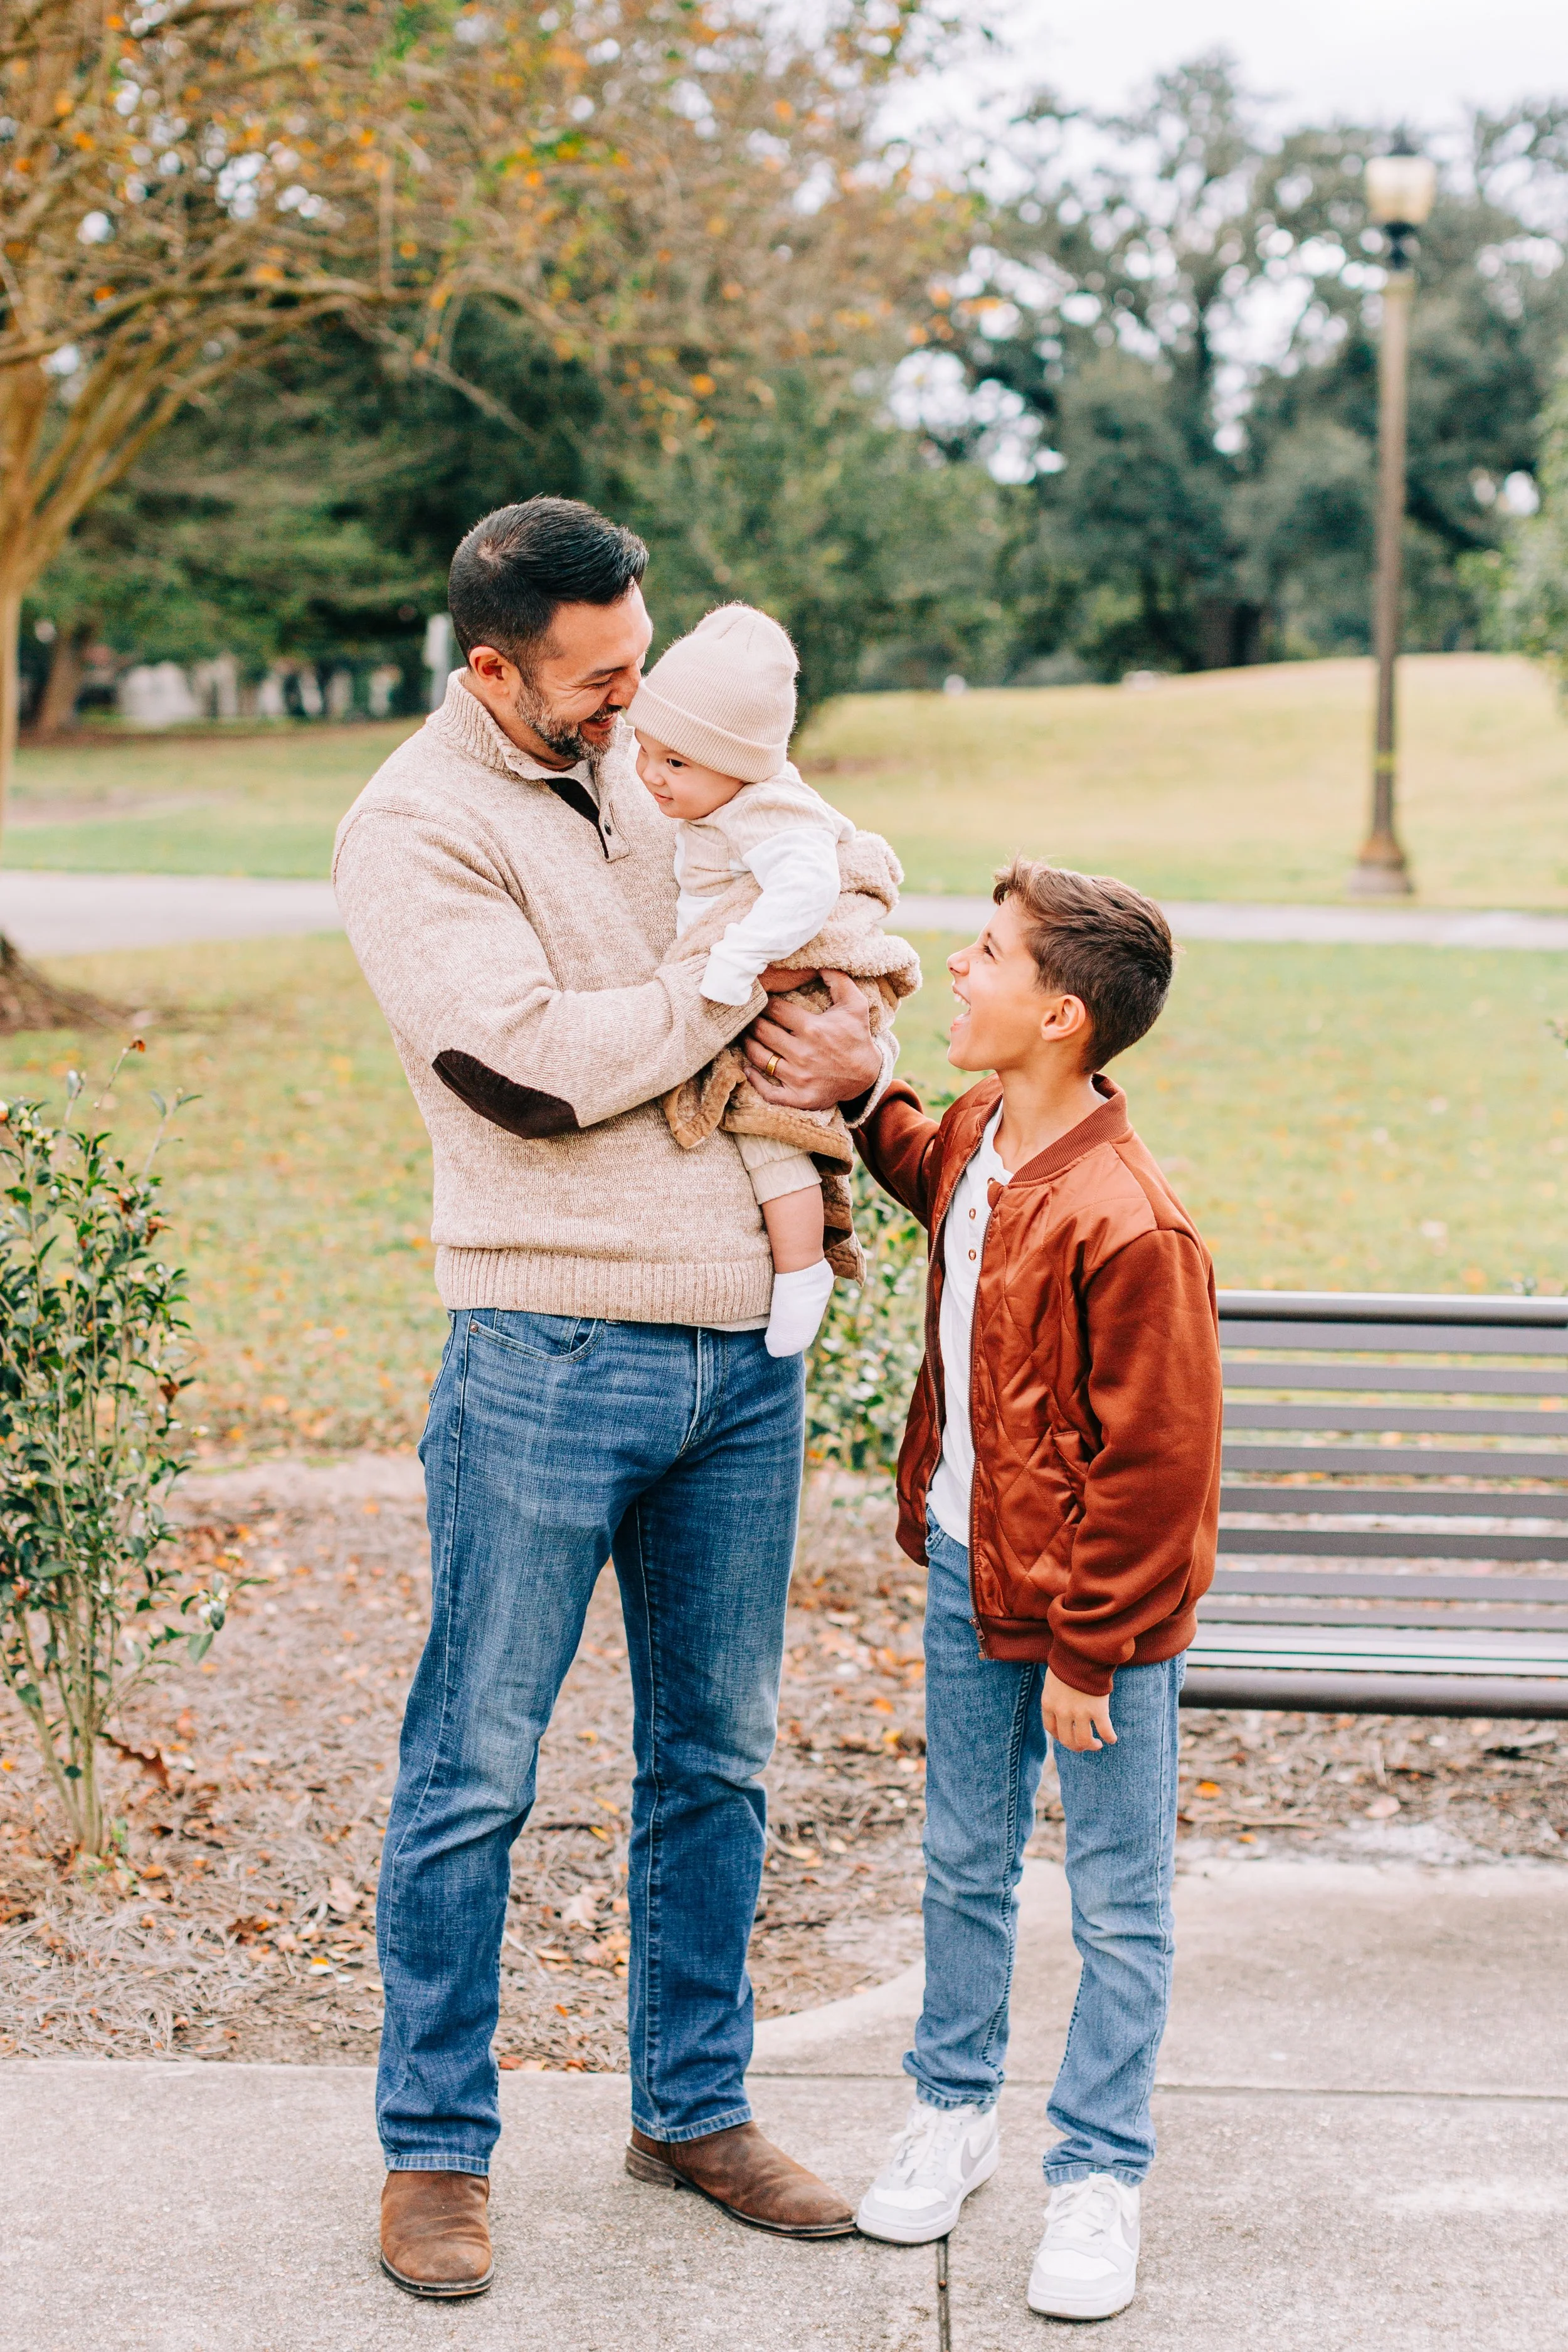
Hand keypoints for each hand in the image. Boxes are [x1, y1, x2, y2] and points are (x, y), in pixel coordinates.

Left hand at [743, 969, 880, 1110]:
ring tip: (747, 1036)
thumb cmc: (857, 1037)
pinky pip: (767, 1091)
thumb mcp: (855, 1004)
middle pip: (762, 1032)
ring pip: (759, 1057)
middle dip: (752, 1021)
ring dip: (748, 1044)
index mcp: (812, 1028)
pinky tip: (748, 1068)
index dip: (764, 1002)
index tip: (760, 1000)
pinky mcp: (798, 1097)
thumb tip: (820, 963)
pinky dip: (753, 1079)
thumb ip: (838, 980)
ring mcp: (799, 1077)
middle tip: (748, 1017)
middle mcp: (803, 1053)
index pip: (774, 1010)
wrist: (867, 1076)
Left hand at [1042, 1669, 1116, 1753]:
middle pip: (1067, 1740)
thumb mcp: (1054, 1678)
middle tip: (1085, 1745)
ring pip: (1084, 1741)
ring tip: (1097, 1744)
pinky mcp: (1098, 1710)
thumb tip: (1064, 1701)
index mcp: (1049, 1703)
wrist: (1082, 1651)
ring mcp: (1079, 1712)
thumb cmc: (1069, 1661)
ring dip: (1091, 1746)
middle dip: (1077, 1746)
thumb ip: (1057, 1693)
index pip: (1051, 1729)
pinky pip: (1105, 1731)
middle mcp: (1062, 1711)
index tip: (1069, 1736)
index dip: (1060, 1736)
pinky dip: (1109, 1737)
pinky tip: (1112, 1738)